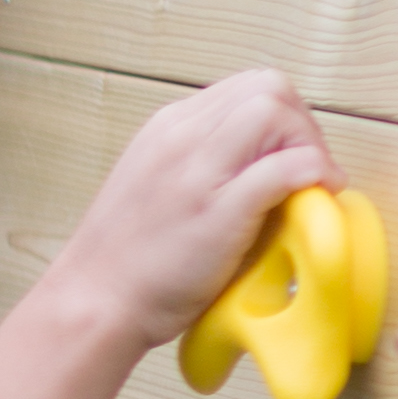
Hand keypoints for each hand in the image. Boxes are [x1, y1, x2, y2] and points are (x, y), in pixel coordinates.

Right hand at [0, 66, 339, 398]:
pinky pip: (290, 168)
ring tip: (308, 201)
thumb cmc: (111, 285)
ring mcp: (195, 168)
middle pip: (269, 83)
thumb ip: (184, 192)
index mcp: (158, 135)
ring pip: (283, 111)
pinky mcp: (218, 205)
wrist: (85, 315)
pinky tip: (308, 218)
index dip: (273, 121)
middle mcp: (175, 136)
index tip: (282, 166)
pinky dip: (312, 183)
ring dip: (311, 149)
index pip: (238, 88)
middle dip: (301, 122)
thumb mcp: (144, 216)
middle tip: (306, 179)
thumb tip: (225, 206)